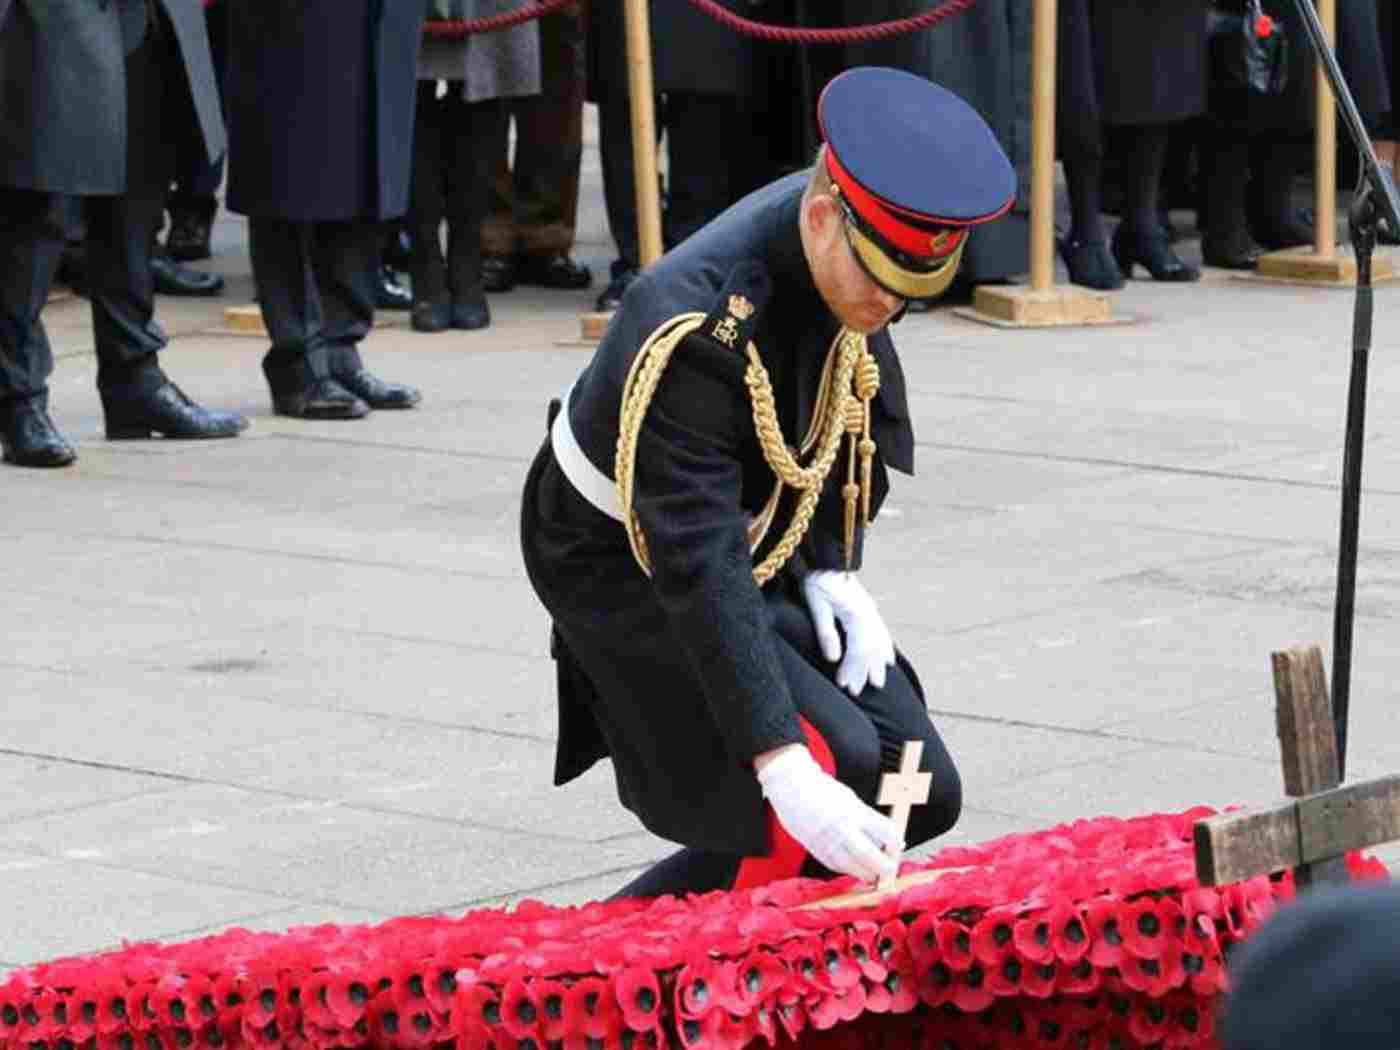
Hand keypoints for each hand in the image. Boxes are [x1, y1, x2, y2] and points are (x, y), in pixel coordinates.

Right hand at [755, 746, 900, 882]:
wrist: (791, 785)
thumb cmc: (821, 789)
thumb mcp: (851, 800)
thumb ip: (869, 819)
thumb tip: (890, 837)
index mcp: (856, 812)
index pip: (887, 834)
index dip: (895, 845)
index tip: (897, 848)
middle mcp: (844, 828)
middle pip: (872, 856)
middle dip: (885, 867)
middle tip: (889, 869)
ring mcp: (828, 841)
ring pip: (853, 868)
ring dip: (867, 874)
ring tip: (873, 875)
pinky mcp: (815, 849)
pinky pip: (835, 866)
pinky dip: (847, 870)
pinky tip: (852, 868)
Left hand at [801, 570, 895, 695]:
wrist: (824, 557)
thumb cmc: (817, 578)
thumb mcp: (816, 604)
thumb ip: (826, 631)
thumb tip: (834, 658)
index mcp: (856, 613)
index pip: (858, 649)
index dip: (853, 669)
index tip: (845, 686)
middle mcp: (868, 613)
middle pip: (871, 649)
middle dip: (864, 671)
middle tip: (858, 692)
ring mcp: (870, 609)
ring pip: (879, 641)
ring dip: (877, 663)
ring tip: (877, 682)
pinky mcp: (868, 606)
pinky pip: (882, 631)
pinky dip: (885, 647)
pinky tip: (887, 659)